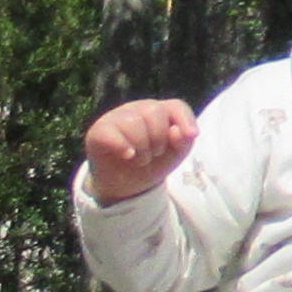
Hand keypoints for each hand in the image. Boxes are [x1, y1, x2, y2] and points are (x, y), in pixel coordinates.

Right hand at [81, 96, 196, 204]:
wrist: (126, 185)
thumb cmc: (153, 163)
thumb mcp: (174, 155)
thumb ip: (183, 142)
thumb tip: (176, 131)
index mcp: (160, 112)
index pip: (175, 106)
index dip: (185, 119)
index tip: (192, 136)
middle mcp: (138, 109)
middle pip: (155, 112)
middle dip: (159, 140)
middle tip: (153, 154)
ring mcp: (116, 117)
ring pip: (133, 122)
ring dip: (142, 149)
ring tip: (138, 159)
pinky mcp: (98, 131)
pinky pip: (110, 132)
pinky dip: (122, 146)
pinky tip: (127, 155)